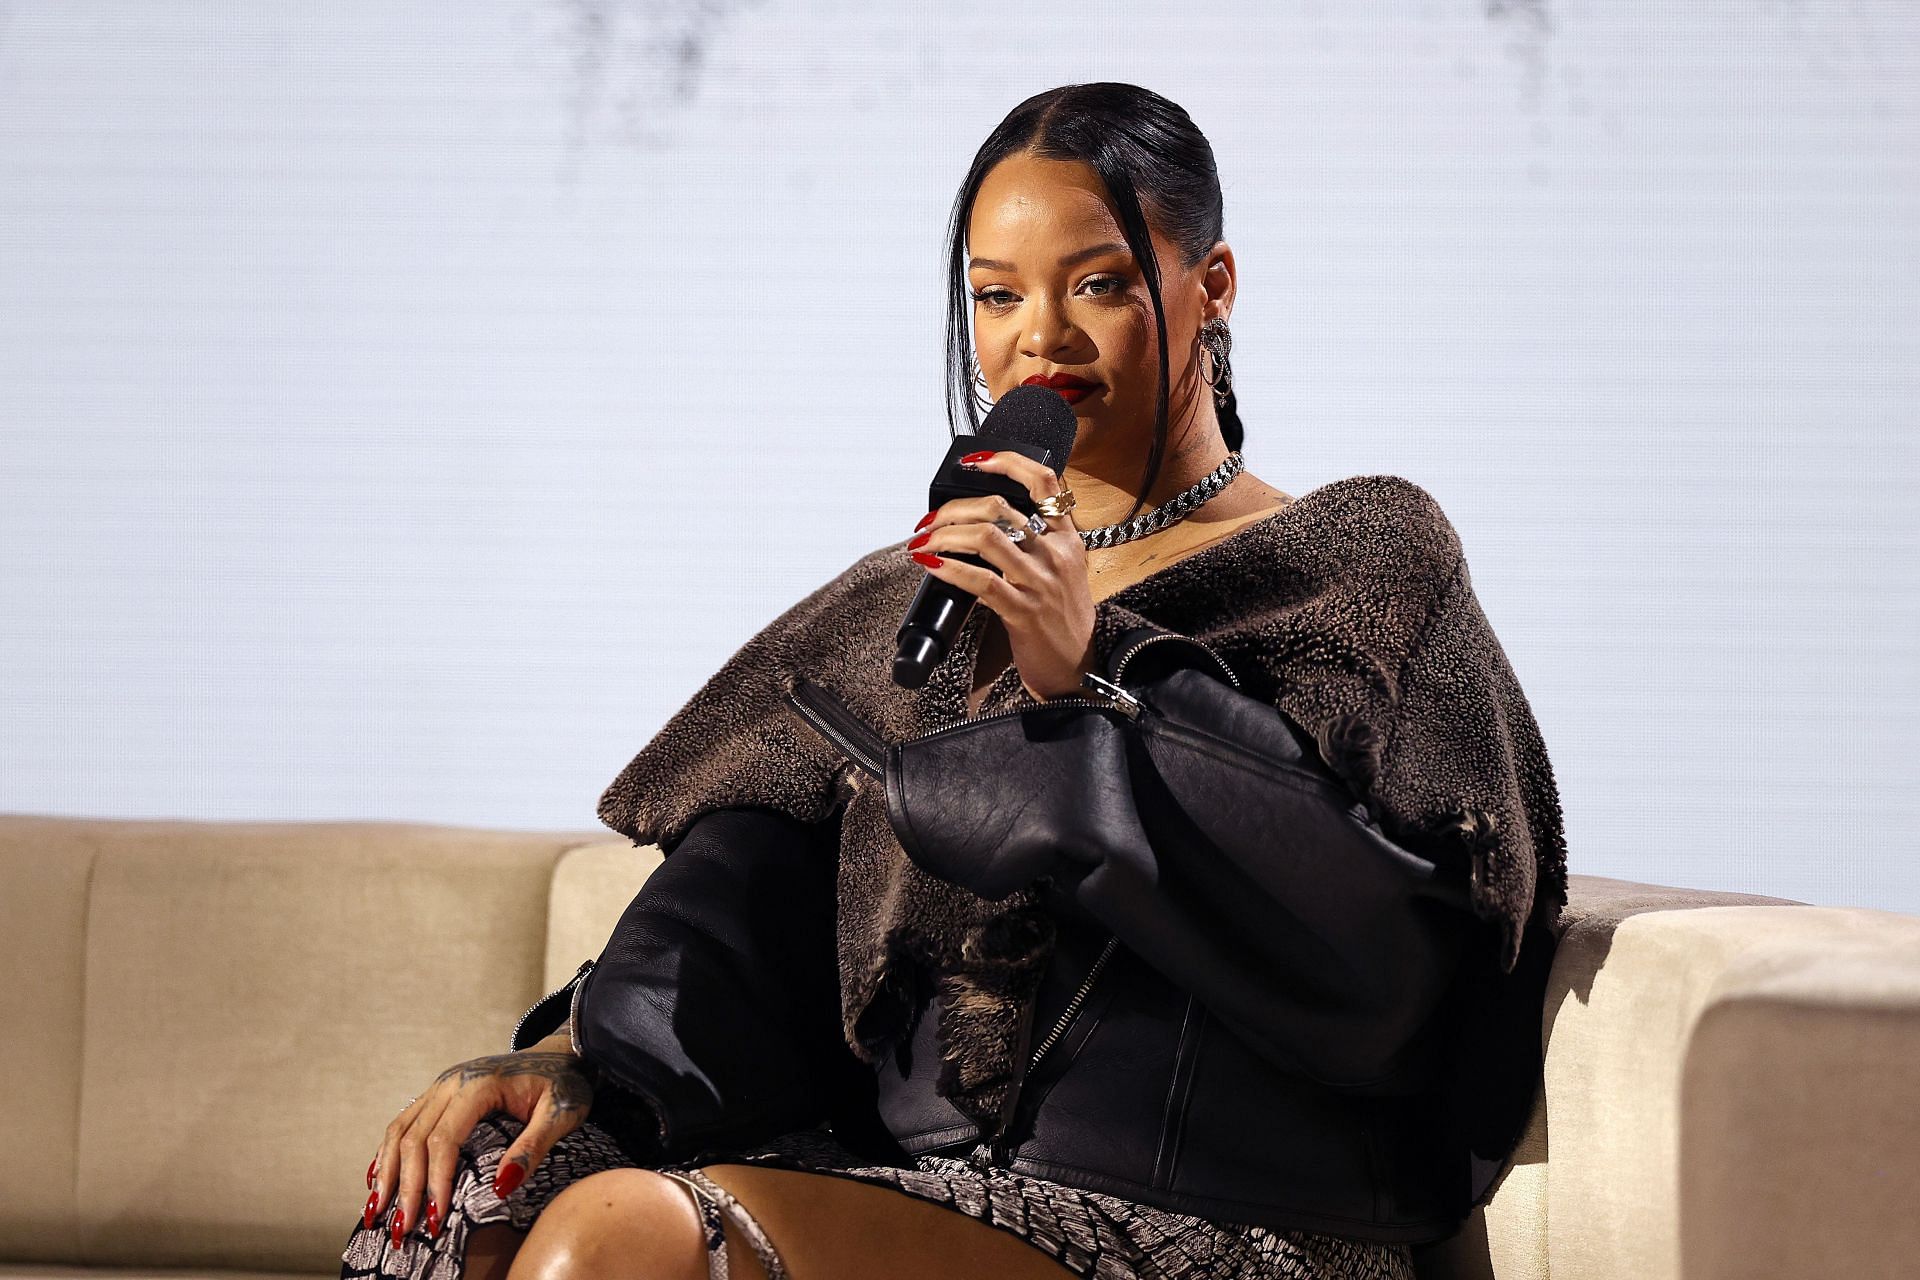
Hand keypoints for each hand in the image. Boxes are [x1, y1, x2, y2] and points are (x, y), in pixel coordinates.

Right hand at [362, 1031, 593, 1245]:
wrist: (562, 1053)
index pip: (443, 1140)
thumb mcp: (562, 1115)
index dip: (436, 1183)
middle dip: (405, 1188)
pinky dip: (388, 1154)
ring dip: (386, 1173)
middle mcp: (452, 1082)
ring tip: (375, 1213)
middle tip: (401, 1230)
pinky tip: (379, 1180)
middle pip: (414, 1139)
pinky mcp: (440, 1093)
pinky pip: (404, 1123)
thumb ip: (534, 1147)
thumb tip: (501, 1187)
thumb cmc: (566, 1084)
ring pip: (400, 1130)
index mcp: (480, 1085)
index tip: (435, 1221)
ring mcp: (442, 1085)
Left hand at [905, 448, 1095, 700]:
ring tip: (923, 541)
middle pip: (999, 507)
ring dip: (943, 534)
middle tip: (929, 521)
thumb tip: (986, 523)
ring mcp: (1040, 582)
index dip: (1007, 462)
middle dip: (953, 508)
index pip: (1044, 481)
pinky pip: (980, 581)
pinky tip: (931, 564)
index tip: (975, 461)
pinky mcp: (1023, 612)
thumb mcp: (1061, 571)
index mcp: (1067, 538)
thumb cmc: (1063, 620)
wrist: (1078, 668)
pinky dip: (948, 567)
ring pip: (985, 537)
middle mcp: (1055, 554)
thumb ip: (1035, 544)